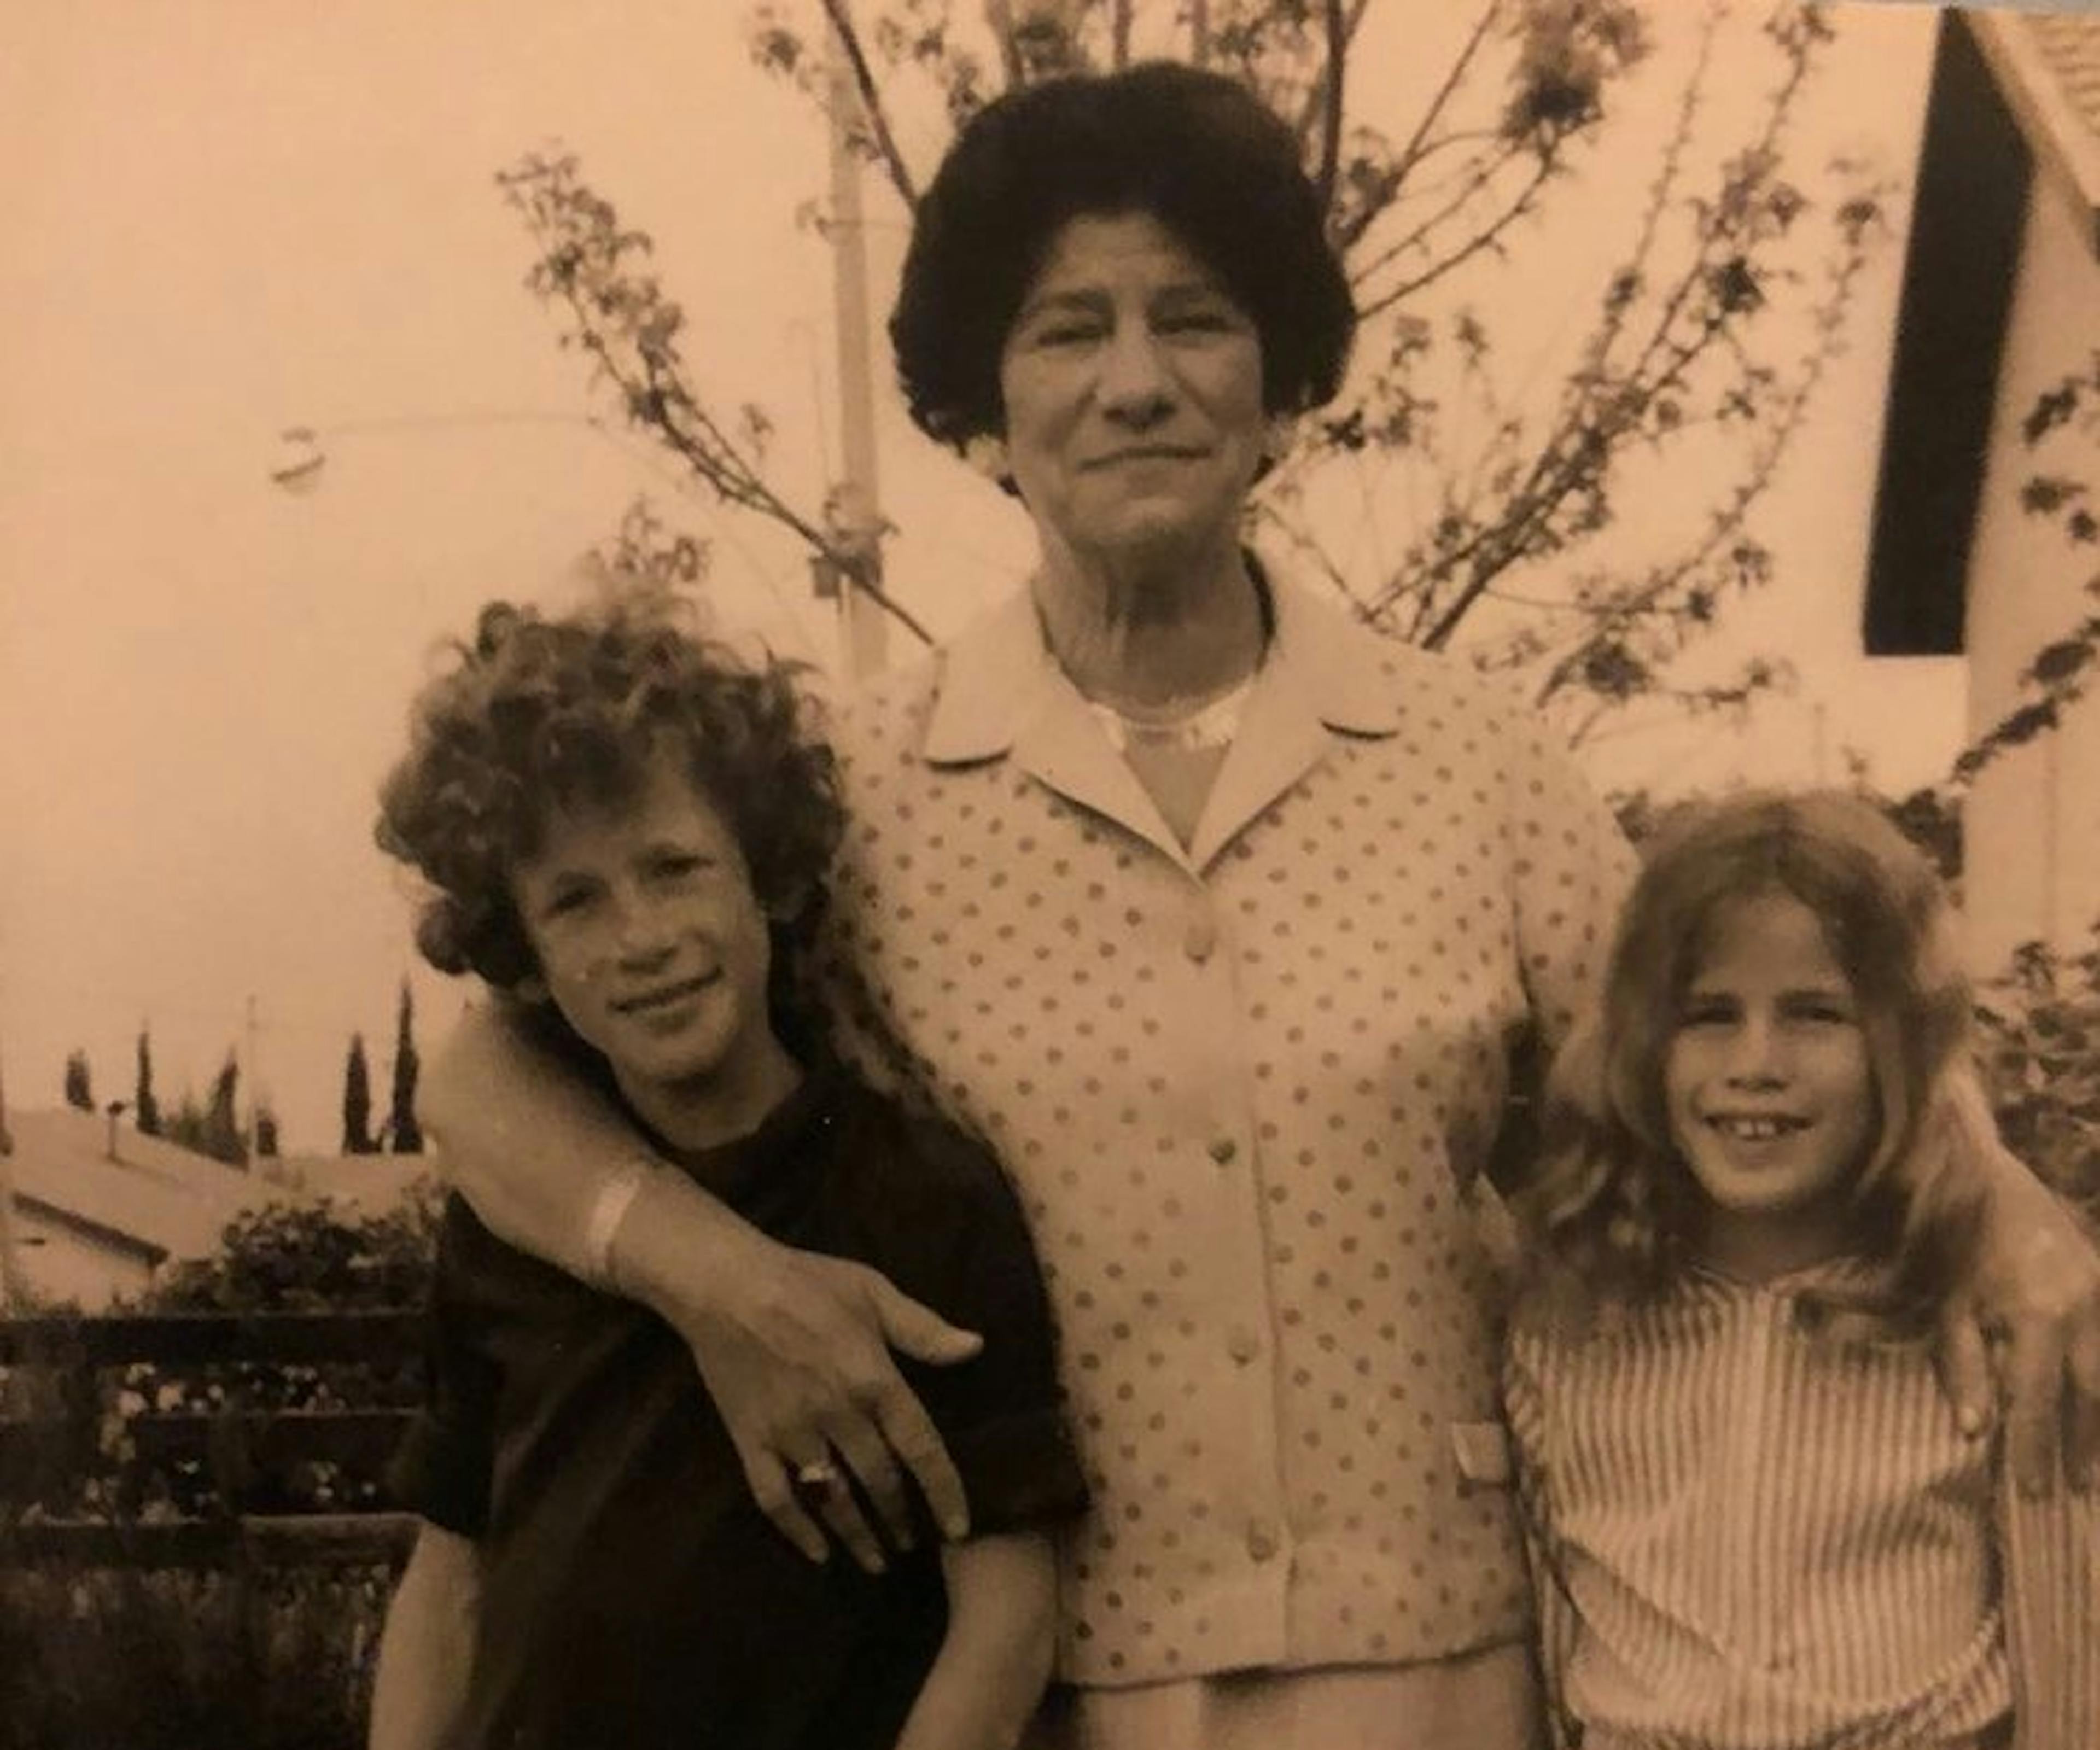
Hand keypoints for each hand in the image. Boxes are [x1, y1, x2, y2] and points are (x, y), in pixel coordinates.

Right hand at [667, 1240, 983, 1569]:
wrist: (725, 1284)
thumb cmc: (806, 1281)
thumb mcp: (873, 1291)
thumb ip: (923, 1329)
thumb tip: (975, 1348)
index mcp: (874, 1381)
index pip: (921, 1449)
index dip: (944, 1492)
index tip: (959, 1528)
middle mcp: (839, 1416)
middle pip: (879, 1481)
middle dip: (900, 1519)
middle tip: (913, 1543)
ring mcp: (792, 1433)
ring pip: (832, 1500)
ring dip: (858, 1536)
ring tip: (876, 1562)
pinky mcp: (750, 1441)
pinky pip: (774, 1499)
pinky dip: (796, 1532)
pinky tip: (817, 1554)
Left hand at [1936, 1180, 2099, 1493]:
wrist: (1993, 1187)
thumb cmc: (1962, 1254)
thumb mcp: (1950, 1311)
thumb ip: (1962, 1370)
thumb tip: (1974, 1433)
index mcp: (2038, 1318)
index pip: (2037, 1400)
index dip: (2035, 1448)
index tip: (2036, 1492)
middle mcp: (2085, 1310)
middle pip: (2088, 1395)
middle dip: (2082, 1446)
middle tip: (2074, 1491)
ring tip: (2093, 1469)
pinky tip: (2096, 1415)